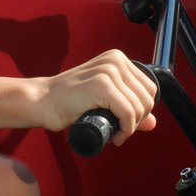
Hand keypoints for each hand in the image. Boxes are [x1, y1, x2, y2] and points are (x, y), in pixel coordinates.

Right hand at [40, 49, 157, 146]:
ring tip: (114, 134)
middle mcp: (115, 61)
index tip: (125, 122)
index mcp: (117, 59)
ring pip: (139, 108)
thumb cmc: (68, 102)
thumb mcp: (105, 101)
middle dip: (138, 120)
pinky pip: (128, 113)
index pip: (149, 88)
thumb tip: (153, 123)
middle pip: (148, 98)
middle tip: (120, 130)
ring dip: (130, 128)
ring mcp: (109, 71)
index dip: (142, 111)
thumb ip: (129, 108)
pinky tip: (114, 136)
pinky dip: (125, 130)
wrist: (41, 102)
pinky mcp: (102, 85)